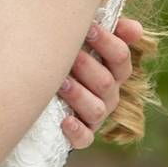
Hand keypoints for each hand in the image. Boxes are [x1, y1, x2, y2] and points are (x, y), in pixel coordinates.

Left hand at [58, 17, 143, 148]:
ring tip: (61, 83)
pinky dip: (76, 131)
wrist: (34, 90)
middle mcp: (107, 94)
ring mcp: (94, 115)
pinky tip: (65, 121)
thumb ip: (105, 30)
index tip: (89, 28)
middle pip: (107, 82)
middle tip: (71, 54)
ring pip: (97, 109)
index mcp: (111, 70)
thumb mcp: (80, 40)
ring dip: (79, 95)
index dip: (108, 43)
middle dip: (88, 67)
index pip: (121, 58)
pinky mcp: (80, 135)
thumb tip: (133, 28)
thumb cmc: (61, 56)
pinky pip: (84, 139)